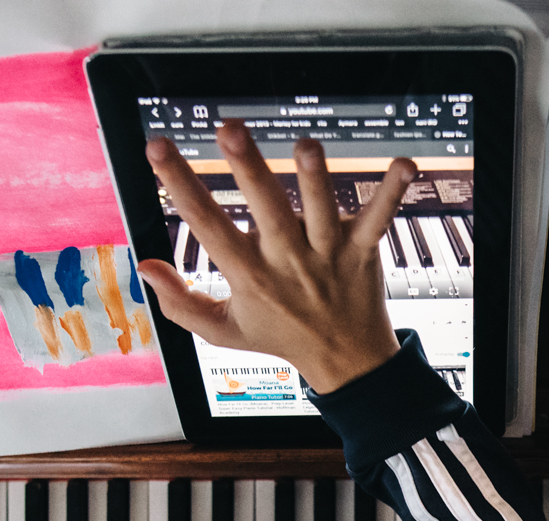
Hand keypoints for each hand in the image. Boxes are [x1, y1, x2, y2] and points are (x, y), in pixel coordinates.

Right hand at [138, 121, 417, 393]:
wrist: (346, 362)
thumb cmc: (280, 337)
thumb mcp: (222, 333)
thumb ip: (179, 303)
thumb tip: (144, 267)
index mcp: (249, 276)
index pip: (207, 225)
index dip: (180, 185)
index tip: (158, 148)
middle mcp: (287, 262)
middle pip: (265, 210)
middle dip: (247, 169)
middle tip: (229, 130)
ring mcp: (327, 255)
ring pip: (319, 211)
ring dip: (314, 178)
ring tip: (305, 146)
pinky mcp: (362, 251)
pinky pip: (378, 219)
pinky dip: (392, 192)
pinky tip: (404, 165)